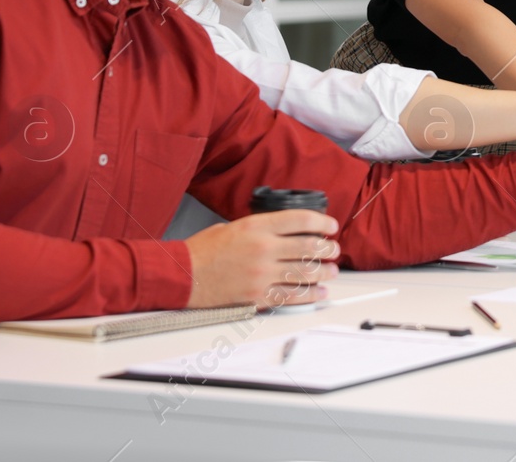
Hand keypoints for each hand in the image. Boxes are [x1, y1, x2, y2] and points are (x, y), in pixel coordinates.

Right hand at [185, 210, 340, 308]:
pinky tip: (318, 292)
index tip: (331, 226)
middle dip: (327, 249)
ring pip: (305, 273)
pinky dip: (309, 295)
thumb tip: (284, 231)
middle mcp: (263, 248)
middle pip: (309, 247)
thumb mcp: (233, 226)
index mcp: (257, 226)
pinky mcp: (258, 296)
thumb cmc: (202, 251)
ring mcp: (262, 274)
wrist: (181, 276)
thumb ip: (260, 228)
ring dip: (323, 272)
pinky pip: (291, 296)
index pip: (301, 220)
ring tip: (331, 271)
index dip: (322, 222)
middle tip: (334, 250)